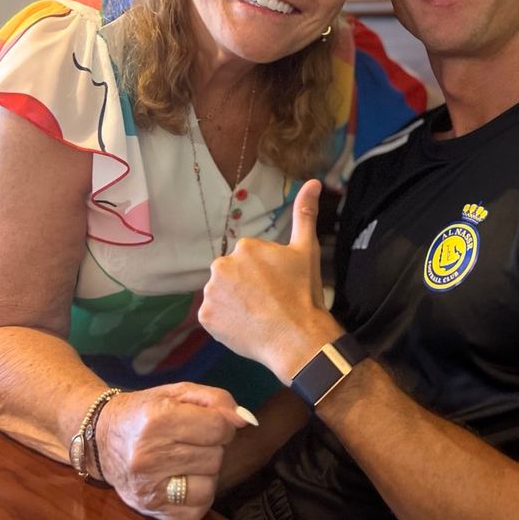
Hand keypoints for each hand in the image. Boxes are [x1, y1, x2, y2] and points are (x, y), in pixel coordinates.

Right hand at [95, 382, 251, 519]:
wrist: (101, 438)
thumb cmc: (146, 411)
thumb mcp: (179, 393)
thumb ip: (217, 400)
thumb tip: (246, 420)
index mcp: (158, 420)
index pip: (219, 428)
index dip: (222, 423)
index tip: (207, 422)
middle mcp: (149, 456)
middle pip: (216, 456)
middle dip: (212, 447)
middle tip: (191, 441)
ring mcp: (148, 487)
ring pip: (210, 484)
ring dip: (206, 472)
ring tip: (186, 460)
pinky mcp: (150, 510)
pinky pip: (196, 510)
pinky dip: (198, 496)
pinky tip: (183, 480)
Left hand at [199, 179, 336, 382]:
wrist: (297, 338)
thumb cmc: (303, 293)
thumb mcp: (307, 250)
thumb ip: (305, 214)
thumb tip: (313, 181)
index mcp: (245, 247)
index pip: (249, 259)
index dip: (265, 274)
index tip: (278, 286)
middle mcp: (221, 265)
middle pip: (231, 275)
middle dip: (245, 286)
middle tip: (269, 302)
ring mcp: (211, 293)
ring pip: (221, 294)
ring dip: (234, 302)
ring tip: (258, 315)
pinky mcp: (205, 318)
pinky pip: (213, 316)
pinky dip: (225, 322)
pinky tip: (245, 326)